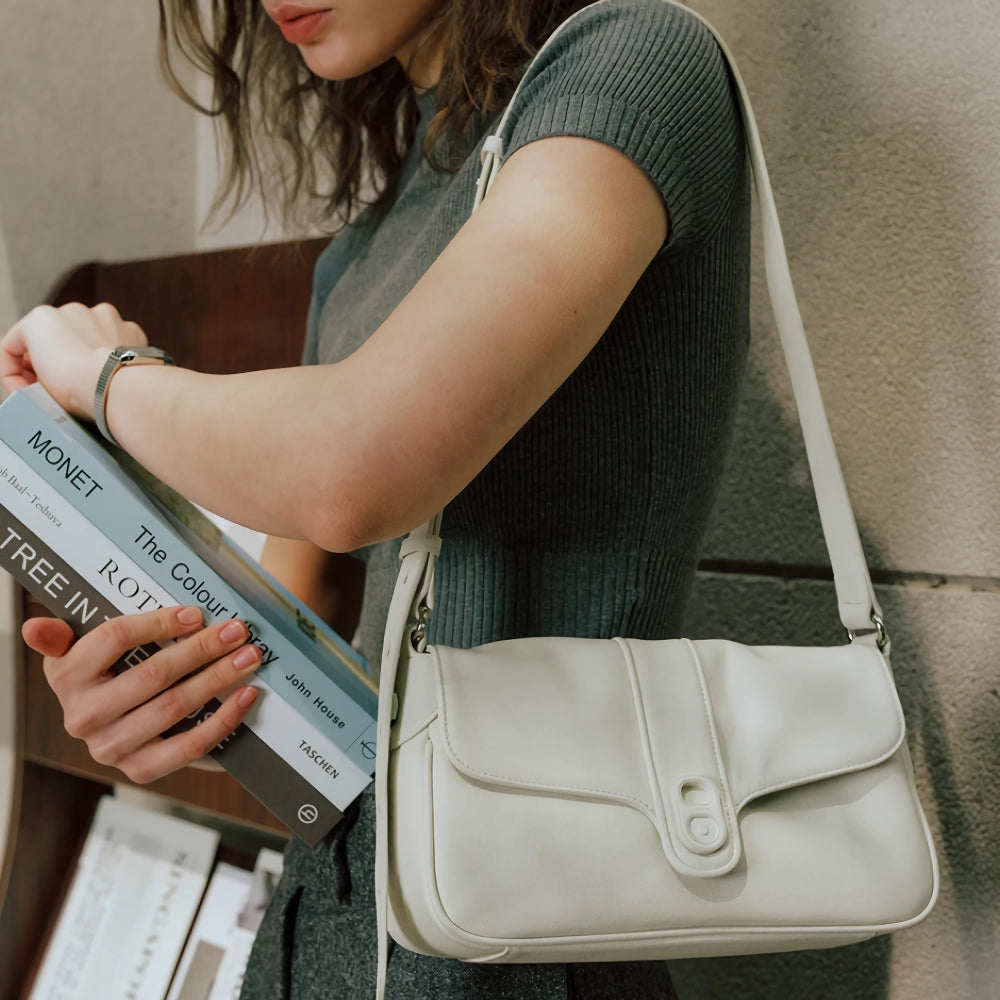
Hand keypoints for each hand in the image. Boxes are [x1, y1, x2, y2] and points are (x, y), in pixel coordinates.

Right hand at [0, 302, 146, 419]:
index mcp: (40, 320)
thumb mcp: (35, 386)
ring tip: (85, 382)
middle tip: (51, 389)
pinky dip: (110, 355)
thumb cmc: (79, 386)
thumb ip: (32, 376)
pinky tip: (109, 374)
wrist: (122, 388)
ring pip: (85, 337)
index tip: (23, 390)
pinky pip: (114, 341)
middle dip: (49, 362)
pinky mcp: (130, 329)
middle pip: (52, 339)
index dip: (13, 373)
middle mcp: (72, 311)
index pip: (14, 346)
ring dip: (81, 355)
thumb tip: (43, 385)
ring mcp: (104, 317)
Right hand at [24, 605, 262, 782]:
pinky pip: (189, 746)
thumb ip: (63, 636)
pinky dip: (223, 719)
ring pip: (174, 707)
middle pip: (152, 674)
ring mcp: (110, 747)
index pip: (113, 639)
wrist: (115, 723)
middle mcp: (84, 715)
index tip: (196, 613)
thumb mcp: (83, 648)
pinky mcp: (139, 770)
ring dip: (218, 679)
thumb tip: (34, 628)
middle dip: (201, 649)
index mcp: (66, 674)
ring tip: (248, 658)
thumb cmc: (108, 672)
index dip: (157, 623)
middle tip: (237, 632)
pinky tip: (246, 696)